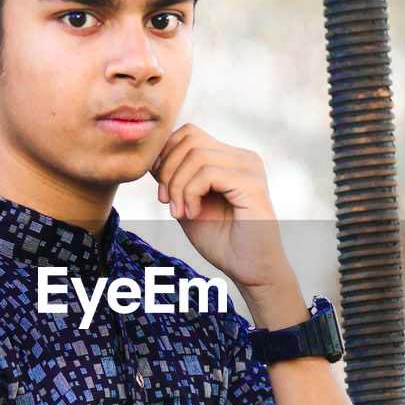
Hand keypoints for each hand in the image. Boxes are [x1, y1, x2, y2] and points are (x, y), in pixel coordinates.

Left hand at [148, 123, 294, 297]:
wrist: (250, 270)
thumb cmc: (221, 241)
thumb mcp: (187, 204)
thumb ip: (174, 180)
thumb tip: (152, 158)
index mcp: (229, 158)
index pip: (188, 134)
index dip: (165, 158)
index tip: (163, 193)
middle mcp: (243, 158)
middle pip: (189, 139)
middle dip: (168, 171)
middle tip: (168, 203)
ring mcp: (250, 168)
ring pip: (196, 154)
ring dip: (178, 185)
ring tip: (180, 213)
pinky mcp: (252, 184)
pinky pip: (208, 173)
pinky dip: (190, 193)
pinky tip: (193, 214)